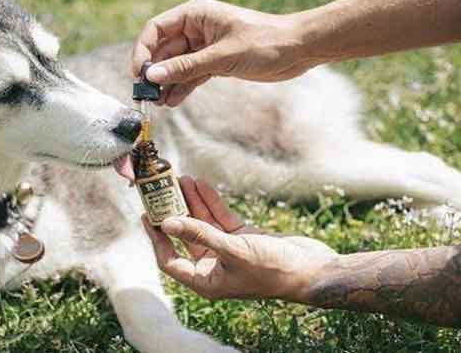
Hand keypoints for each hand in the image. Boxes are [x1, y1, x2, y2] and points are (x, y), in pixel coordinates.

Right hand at [131, 0, 314, 105]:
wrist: (298, 50)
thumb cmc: (265, 42)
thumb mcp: (222, 56)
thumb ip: (186, 67)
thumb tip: (153, 76)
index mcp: (195, 14)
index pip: (156, 29)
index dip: (143, 50)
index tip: (138, 74)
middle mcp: (196, 29)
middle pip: (163, 50)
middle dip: (153, 72)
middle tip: (145, 95)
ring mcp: (204, 46)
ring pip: (176, 65)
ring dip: (166, 83)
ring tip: (157, 103)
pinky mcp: (214, 62)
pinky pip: (190, 75)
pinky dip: (181, 88)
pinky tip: (172, 102)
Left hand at [142, 177, 336, 300]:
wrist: (312, 269)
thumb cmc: (274, 269)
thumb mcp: (233, 250)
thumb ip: (200, 234)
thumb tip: (168, 222)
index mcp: (206, 281)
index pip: (170, 261)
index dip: (157, 238)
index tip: (148, 216)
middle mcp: (213, 267)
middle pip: (185, 236)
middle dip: (174, 212)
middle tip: (162, 190)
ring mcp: (227, 251)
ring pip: (202, 223)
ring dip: (191, 202)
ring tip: (181, 178)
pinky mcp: (242, 237)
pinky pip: (220, 217)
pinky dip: (211, 201)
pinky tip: (200, 184)